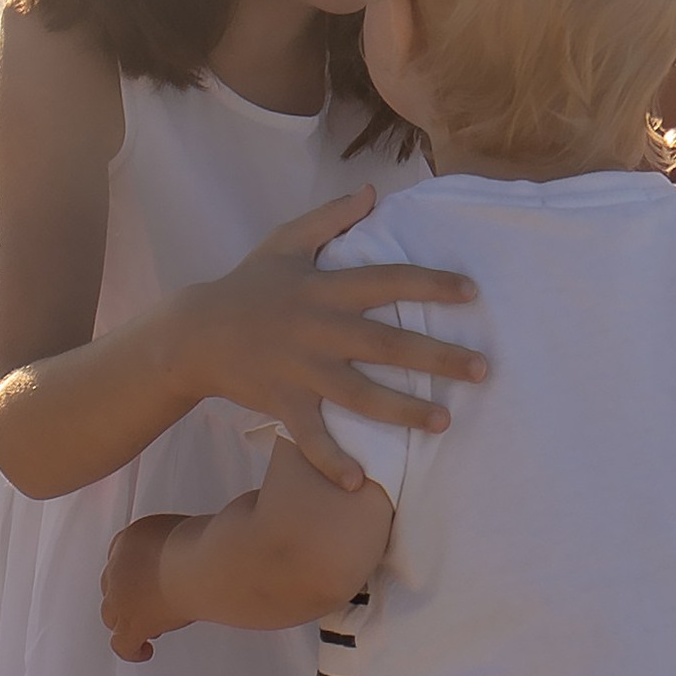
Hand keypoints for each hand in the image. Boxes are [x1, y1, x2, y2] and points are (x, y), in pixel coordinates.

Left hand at [104, 515, 188, 663]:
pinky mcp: (132, 625)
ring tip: (144, 626)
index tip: (145, 575)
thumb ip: (175, 542)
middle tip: (145, 601)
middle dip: (127, 596)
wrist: (200, 566)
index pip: (121, 555)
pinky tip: (144, 651)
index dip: (132, 570)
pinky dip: (132, 650)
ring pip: (111, 616)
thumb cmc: (200, 545)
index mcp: (130, 540)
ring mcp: (122, 599)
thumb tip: (188, 548)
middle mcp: (118, 568)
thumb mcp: (185, 529)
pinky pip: (123, 645)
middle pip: (112, 587)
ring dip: (126, 621)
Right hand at [172, 192, 486, 486]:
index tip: (472, 293)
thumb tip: (374, 191)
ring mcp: (300, 370)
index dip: (429, 285)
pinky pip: (311, 436)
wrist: (192, 334)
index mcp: (324, 289)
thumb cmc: (247, 285)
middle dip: (436, 358)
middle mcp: (318, 330)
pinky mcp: (282, 403)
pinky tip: (361, 483)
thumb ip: (331, 217)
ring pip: (359, 394)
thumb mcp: (285, 242)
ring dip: (403, 410)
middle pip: (386, 344)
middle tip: (482, 370)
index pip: (387, 282)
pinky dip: (332, 460)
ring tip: (444, 421)